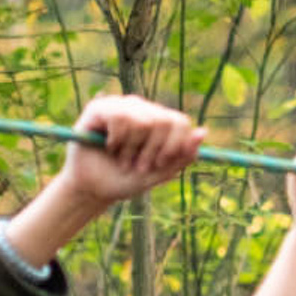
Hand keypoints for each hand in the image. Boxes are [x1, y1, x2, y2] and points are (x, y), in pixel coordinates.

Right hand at [54, 94, 204, 208]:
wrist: (91, 190)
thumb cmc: (124, 180)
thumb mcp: (156, 174)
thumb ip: (180, 157)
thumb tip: (203, 133)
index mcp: (159, 123)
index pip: (180, 122)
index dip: (174, 145)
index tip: (160, 164)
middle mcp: (142, 110)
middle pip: (163, 121)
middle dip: (152, 151)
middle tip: (138, 166)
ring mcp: (121, 106)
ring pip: (142, 120)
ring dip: (132, 149)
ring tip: (122, 160)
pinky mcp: (100, 108)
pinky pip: (119, 116)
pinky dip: (116, 139)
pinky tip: (108, 146)